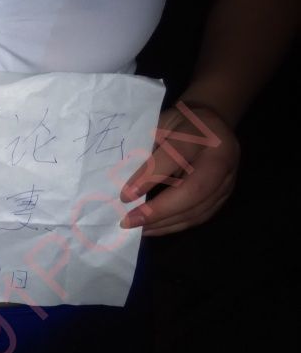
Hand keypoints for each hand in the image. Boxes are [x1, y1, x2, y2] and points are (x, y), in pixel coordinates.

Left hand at [119, 102, 239, 235]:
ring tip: (137, 228)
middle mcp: (223, 158)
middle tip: (128, 221)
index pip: (176, 155)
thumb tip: (123, 182)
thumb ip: (146, 149)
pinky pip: (200, 216)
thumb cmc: (177, 124)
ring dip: (164, 223)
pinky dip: (174, 225)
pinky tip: (153, 228)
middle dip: (159, 210)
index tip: (125, 196)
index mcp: (203, 133)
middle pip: (195, 190)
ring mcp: (228, 180)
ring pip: (198, 209)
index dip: (150, 177)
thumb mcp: (160, 125)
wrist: (210, 124)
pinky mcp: (224, 196)